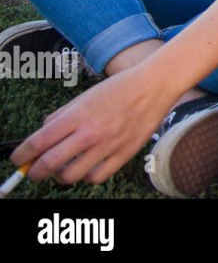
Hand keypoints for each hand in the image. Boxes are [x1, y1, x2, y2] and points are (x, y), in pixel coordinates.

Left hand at [10, 66, 176, 185]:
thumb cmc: (120, 88)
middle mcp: (90, 132)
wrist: (154, 85)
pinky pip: (97, 177)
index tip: (18, 160)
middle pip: (50, 163)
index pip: (39, 142)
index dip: (22, 156)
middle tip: (34, 172)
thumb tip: (42, 136)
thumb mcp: (84, 96)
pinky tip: (88, 167)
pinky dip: (87, 176)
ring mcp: (108, 145)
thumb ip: (62, 116)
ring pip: (71, 175)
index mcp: (77, 115)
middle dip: (35, 172)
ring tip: (64, 169)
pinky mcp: (124, 154)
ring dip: (61, 176)